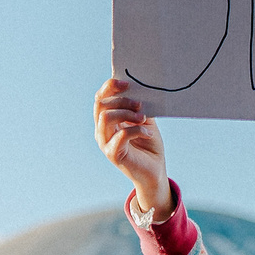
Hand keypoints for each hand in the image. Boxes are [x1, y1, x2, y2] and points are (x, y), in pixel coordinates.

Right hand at [95, 79, 171, 213]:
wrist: (155, 170)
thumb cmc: (148, 144)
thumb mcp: (144, 120)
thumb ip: (137, 106)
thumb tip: (137, 89)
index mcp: (106, 120)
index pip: (100, 98)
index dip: (110, 87)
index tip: (127, 84)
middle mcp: (101, 130)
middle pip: (101, 104)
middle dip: (122, 100)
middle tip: (140, 105)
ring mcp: (105, 142)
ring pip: (106, 117)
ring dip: (127, 114)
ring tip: (144, 118)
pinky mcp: (112, 154)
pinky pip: (121, 134)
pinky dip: (137, 130)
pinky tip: (147, 133)